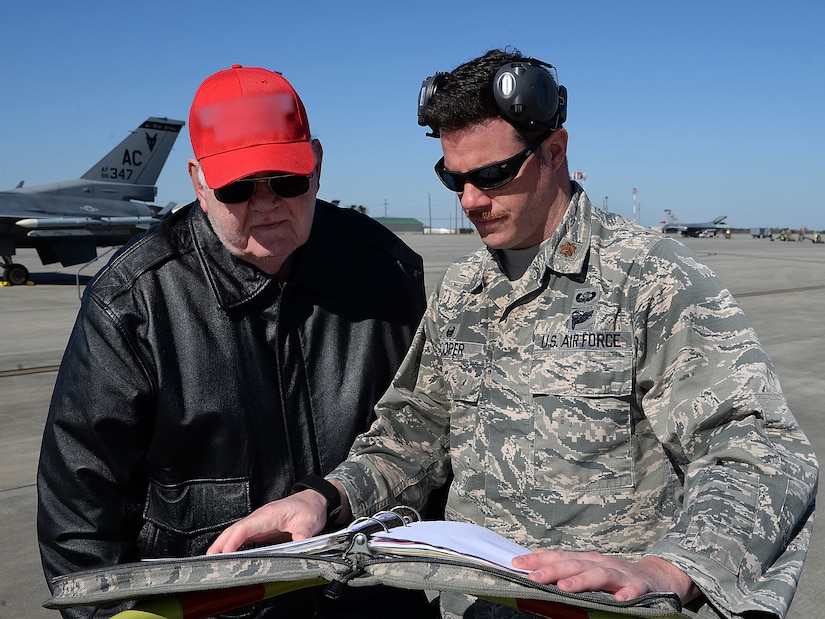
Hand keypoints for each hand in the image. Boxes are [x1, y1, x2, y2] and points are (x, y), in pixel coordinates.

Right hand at [207, 489, 328, 553]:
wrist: (314, 500)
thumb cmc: (309, 508)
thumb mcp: (309, 522)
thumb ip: (303, 534)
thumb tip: (298, 545)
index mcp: (268, 515)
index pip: (245, 528)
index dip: (233, 541)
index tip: (224, 554)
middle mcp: (260, 518)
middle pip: (234, 530)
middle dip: (219, 545)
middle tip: (208, 562)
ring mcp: (259, 523)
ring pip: (236, 533)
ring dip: (223, 545)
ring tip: (211, 561)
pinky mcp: (261, 529)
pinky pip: (243, 537)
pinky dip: (232, 545)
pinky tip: (228, 556)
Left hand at [511, 550, 699, 603]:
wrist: (654, 577)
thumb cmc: (613, 576)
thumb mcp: (588, 567)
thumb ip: (565, 566)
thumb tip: (534, 561)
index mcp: (587, 560)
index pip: (559, 557)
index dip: (538, 559)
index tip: (516, 563)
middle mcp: (601, 563)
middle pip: (575, 564)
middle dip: (553, 570)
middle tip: (534, 577)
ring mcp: (621, 575)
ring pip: (600, 575)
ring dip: (582, 581)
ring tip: (565, 588)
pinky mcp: (640, 587)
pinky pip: (634, 592)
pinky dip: (627, 595)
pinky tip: (619, 601)